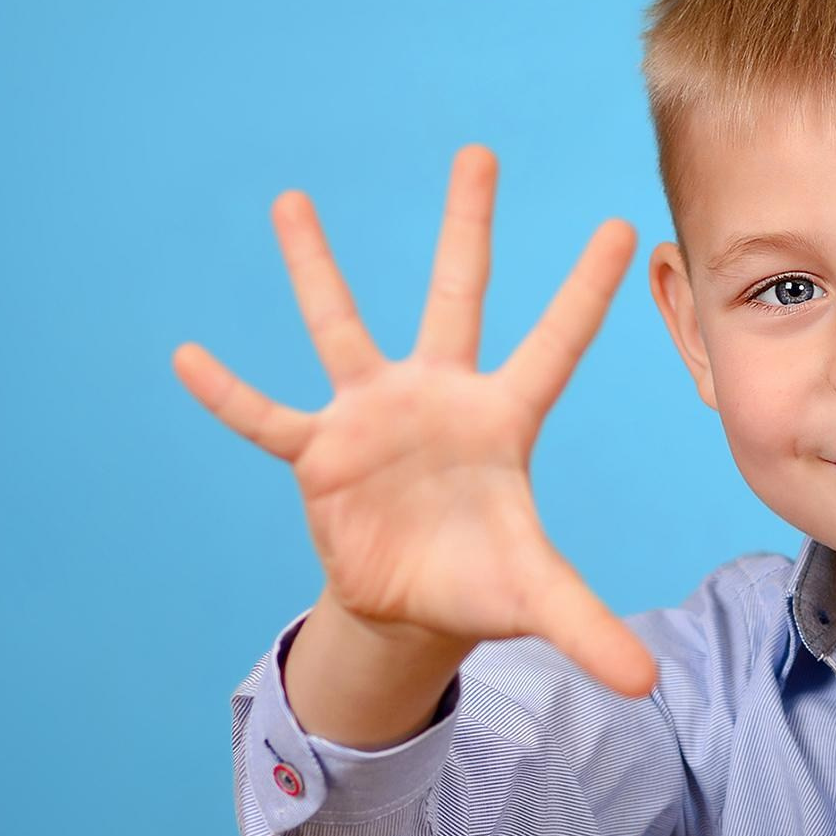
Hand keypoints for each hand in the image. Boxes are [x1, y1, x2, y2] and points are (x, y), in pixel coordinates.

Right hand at [170, 144, 661, 697]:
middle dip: (467, 226)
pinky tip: (189, 356)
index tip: (619, 224)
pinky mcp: (320, 453)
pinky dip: (231, 394)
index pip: (554, 345)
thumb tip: (646, 685)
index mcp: (503, 420)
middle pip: (457, 296)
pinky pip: (269, 416)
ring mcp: (374, 416)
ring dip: (317, 268)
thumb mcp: (535, 600)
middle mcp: (439, 397)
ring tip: (292, 201)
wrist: (410, 604)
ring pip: (344, 326)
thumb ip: (587, 628)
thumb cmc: (480, 581)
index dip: (583, 292)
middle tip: (479, 151)